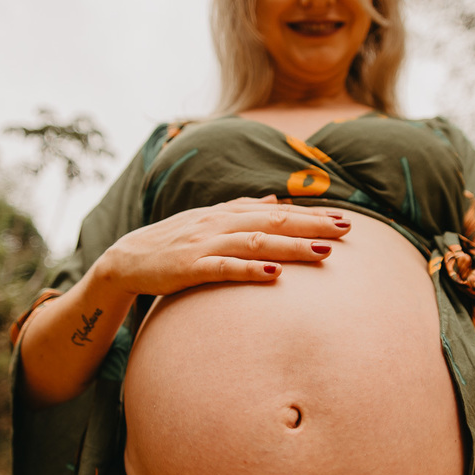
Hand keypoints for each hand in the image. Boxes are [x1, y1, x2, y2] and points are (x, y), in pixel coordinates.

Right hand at [99, 196, 350, 296]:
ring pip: (255, 243)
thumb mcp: (210, 221)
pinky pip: (224, 268)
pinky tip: (274, 274)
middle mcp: (220, 224)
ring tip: (323, 251)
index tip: (345, 219)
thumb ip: (243, 210)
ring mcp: (206, 245)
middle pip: (273, 222)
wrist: (127, 259)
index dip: (311, 215)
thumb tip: (277, 200)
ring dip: (290, 247)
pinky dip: (250, 270)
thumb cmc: (174, 242)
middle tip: (347, 230)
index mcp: (227, 213)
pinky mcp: (191, 269)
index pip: (277, 212)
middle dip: (312, 225)